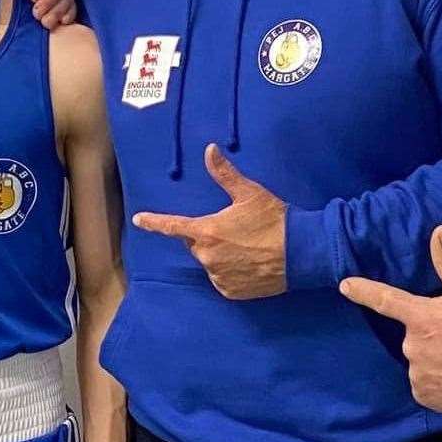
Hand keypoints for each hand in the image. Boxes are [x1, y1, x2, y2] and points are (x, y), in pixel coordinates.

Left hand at [132, 144, 284, 299]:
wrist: (302, 252)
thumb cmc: (275, 220)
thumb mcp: (249, 193)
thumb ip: (224, 174)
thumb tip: (209, 149)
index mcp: (207, 231)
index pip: (172, 226)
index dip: (154, 222)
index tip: (139, 220)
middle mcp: (208, 256)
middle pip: (196, 244)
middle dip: (208, 236)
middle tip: (234, 230)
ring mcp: (219, 276)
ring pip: (210, 262)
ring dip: (220, 255)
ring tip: (246, 247)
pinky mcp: (231, 292)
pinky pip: (222, 280)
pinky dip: (230, 272)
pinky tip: (249, 263)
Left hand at [339, 225, 441, 418]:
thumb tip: (438, 232)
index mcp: (421, 318)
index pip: (385, 300)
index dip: (363, 291)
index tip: (345, 285)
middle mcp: (412, 346)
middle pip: (414, 333)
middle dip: (432, 332)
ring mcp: (417, 374)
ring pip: (421, 359)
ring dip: (436, 357)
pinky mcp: (425, 396)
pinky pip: (425, 382)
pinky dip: (439, 379)